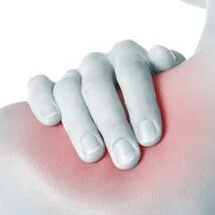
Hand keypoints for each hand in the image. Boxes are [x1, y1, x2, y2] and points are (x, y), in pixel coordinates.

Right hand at [26, 40, 184, 169]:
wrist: (136, 118)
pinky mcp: (49, 90)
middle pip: (99, 83)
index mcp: (131, 56)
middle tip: (127, 159)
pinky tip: (51, 121)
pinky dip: (41, 100)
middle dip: (113, 122)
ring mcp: (74, 74)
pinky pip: (38, 87)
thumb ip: (174, 75)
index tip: (152, 138)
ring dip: (80, 122)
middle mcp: (101, 62)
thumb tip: (160, 55)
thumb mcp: (176, 91)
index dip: (142, 102)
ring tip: (94, 156)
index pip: (133, 70)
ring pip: (68, 88)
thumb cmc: (162, 108)